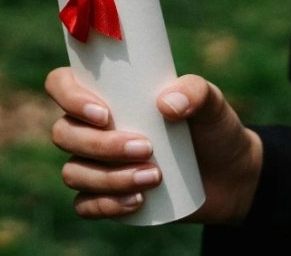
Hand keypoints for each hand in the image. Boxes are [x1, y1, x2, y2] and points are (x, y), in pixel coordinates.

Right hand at [44, 69, 261, 224]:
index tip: (105, 114)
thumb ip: (195, 92)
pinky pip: (85, 205)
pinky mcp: (105, 196)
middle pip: (64, 134)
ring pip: (73, 172)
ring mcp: (94, 164)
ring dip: (109, 178)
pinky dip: (106, 205)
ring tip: (153, 177)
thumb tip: (166, 104)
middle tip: (145, 147)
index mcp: (103, 93)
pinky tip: (137, 202)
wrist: (230, 175)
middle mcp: (89, 127)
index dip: (69, 98)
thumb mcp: (211, 102)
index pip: (60, 85)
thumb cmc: (211, 128)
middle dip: (100, 145)